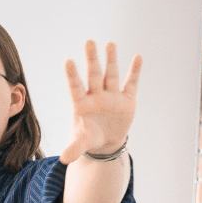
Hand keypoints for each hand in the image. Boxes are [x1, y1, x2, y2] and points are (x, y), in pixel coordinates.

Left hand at [60, 40, 141, 162]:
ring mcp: (111, 95)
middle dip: (92, 59)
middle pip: (94, 74)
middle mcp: (96, 95)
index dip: (72, 75)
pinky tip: (138, 57)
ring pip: (111, 74)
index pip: (76, 87)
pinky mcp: (126, 99)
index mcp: (82, 103)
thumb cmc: (89, 137)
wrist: (106, 142)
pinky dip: (134, 71)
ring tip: (110, 44)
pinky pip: (131, 83)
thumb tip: (64, 160)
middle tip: (89, 42)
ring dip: (111, 59)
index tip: (68, 61)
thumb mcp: (81, 143)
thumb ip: (74, 148)